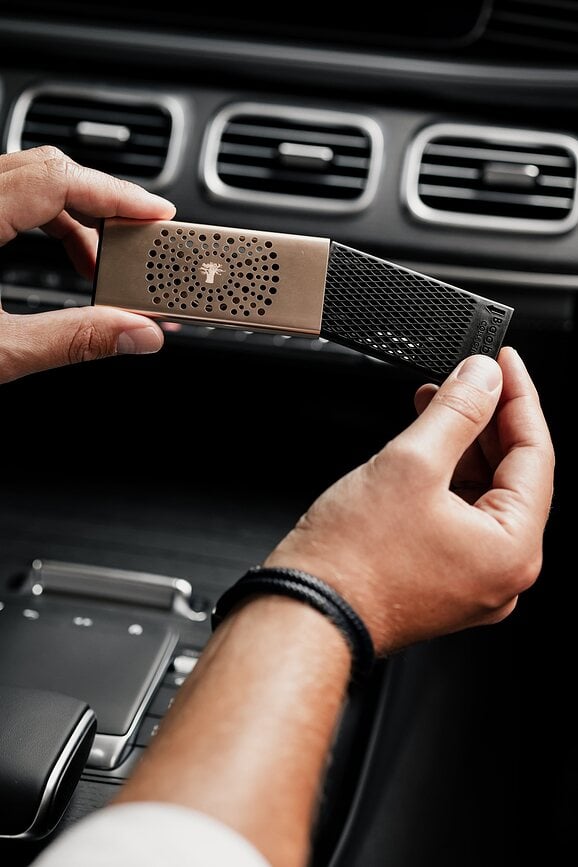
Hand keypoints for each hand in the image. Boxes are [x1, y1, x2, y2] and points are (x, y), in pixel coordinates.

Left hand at [0, 146, 175, 382]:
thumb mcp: (0, 352)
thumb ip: (73, 340)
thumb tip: (138, 334)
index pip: (57, 178)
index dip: (116, 193)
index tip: (158, 214)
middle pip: (49, 171)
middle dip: (104, 207)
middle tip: (140, 243)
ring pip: (31, 181)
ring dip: (78, 218)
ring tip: (103, 266)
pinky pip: (13, 198)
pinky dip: (49, 221)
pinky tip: (70, 261)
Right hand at [265, 348, 553, 654]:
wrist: (305, 611)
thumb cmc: (350, 561)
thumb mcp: (412, 464)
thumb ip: (458, 411)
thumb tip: (483, 377)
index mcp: (512, 551)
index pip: (534, 455)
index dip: (518, 398)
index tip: (505, 362)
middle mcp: (501, 573)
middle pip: (511, 476)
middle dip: (486, 420)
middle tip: (468, 376)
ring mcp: (471, 581)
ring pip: (482, 495)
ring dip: (462, 445)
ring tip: (437, 402)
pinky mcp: (441, 579)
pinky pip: (458, 517)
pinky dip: (444, 478)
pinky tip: (425, 446)